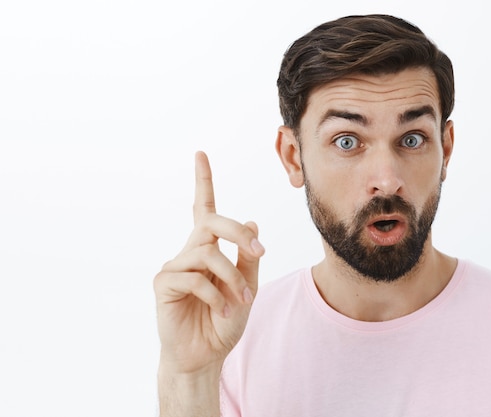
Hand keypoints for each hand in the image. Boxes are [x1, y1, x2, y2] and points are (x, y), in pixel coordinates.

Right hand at [154, 151, 264, 373]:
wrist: (205, 356)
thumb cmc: (224, 320)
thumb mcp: (246, 287)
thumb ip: (248, 257)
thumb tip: (252, 222)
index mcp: (208, 249)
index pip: (203, 209)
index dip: (202, 182)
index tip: (200, 154)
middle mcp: (189, 252)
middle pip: (211, 222)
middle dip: (237, 232)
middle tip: (258, 250)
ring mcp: (174, 266)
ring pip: (208, 253)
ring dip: (232, 278)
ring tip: (241, 301)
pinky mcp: (163, 284)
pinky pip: (194, 278)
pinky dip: (216, 296)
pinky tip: (222, 312)